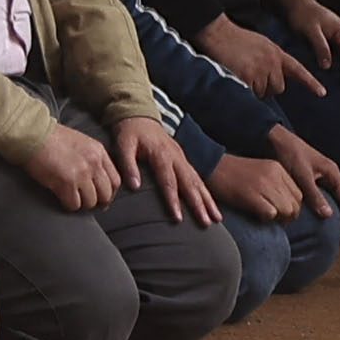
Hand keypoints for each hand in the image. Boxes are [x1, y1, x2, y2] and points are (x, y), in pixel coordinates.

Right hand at [5, 114, 123, 214]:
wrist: (33, 134)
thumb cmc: (52, 138)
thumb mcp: (81, 143)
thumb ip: (92, 158)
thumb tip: (96, 180)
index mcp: (99, 152)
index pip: (115, 180)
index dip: (110, 193)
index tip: (103, 199)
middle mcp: (94, 163)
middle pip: (106, 194)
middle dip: (97, 202)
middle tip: (87, 203)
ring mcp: (81, 174)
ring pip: (90, 202)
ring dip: (81, 204)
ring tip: (72, 198)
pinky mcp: (66, 183)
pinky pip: (74, 204)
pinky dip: (68, 205)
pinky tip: (62, 199)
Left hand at [118, 112, 220, 227]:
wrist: (140, 116)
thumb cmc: (130, 133)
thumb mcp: (123, 145)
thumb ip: (128, 165)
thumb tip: (134, 186)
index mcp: (161, 154)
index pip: (168, 180)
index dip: (173, 200)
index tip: (178, 218)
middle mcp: (176, 157)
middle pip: (189, 183)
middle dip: (198, 204)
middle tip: (206, 223)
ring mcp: (182, 159)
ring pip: (198, 182)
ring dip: (207, 201)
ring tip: (216, 219)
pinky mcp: (184, 161)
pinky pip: (198, 179)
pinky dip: (206, 193)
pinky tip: (212, 207)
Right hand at [200, 19, 308, 92]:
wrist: (218, 32)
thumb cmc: (235, 40)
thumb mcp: (261, 45)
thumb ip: (270, 60)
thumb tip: (274, 80)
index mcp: (276, 53)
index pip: (297, 70)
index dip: (310, 82)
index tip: (322, 93)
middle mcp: (272, 61)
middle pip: (278, 87)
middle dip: (267, 87)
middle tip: (251, 74)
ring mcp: (261, 69)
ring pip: (264, 93)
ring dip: (254, 89)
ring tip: (242, 73)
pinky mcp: (248, 76)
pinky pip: (251, 93)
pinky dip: (244, 90)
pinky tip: (237, 77)